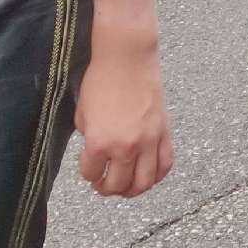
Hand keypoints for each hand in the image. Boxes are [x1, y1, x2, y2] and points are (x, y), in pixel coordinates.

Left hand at [72, 41, 174, 197]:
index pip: (91, 173)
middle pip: (118, 185)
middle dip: (107, 188)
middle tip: (103, 185)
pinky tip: (149, 175)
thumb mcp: (82, 112)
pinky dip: (157, 176)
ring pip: (145, 182)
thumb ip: (89, 136)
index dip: (87, 172)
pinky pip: (165, 165)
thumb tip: (97, 152)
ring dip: (133, 190)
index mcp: (99, 141)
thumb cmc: (101, 79)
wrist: (127, 57)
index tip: (88, 168)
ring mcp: (148, 141)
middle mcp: (125, 146)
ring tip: (126, 187)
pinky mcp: (163, 132)